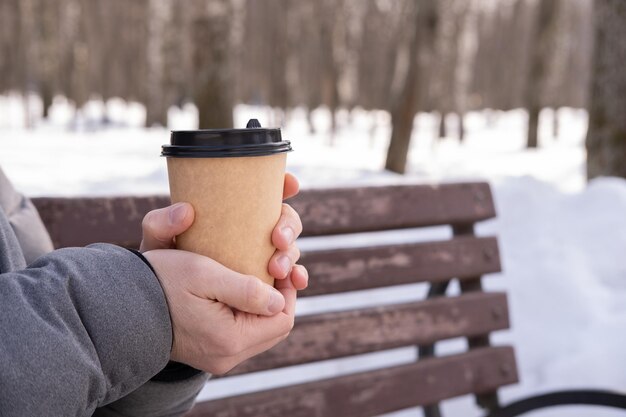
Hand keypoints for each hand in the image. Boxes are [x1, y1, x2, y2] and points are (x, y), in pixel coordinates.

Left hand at [140, 173, 308, 289]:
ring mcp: (261, 260)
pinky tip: (297, 281)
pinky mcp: (267, 285)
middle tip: (278, 239)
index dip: (283, 185)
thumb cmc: (162, 271)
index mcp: (232, 216)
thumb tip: (186, 211)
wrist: (165, 309)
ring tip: (277, 268)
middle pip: (285, 220)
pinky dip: (298, 278)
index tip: (290, 183)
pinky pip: (291, 279)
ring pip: (290, 249)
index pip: (264, 193)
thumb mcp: (156, 246)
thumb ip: (159, 225)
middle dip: (289, 226)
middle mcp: (253, 234)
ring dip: (291, 255)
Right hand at [143, 249, 295, 374]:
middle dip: (278, 297)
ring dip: (263, 305)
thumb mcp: (203, 274)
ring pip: (261, 331)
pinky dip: (247, 313)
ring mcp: (218, 359)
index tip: (277, 264)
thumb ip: (246, 289)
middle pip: (275, 327)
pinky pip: (243, 334)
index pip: (283, 318)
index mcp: (230, 339)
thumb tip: (279, 301)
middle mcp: (228, 357)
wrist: (120, 307)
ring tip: (254, 276)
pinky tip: (237, 291)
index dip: (287, 289)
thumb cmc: (160, 283)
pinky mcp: (210, 354)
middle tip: (269, 267)